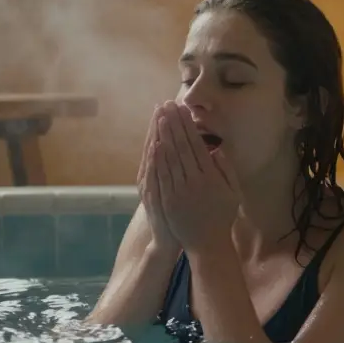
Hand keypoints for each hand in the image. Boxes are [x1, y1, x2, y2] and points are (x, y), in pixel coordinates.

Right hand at [137, 105, 176, 251]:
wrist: (169, 239)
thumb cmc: (178, 212)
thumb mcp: (178, 187)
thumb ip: (182, 167)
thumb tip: (192, 147)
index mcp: (161, 172)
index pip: (164, 143)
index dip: (166, 125)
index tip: (170, 106)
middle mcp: (152, 176)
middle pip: (156, 145)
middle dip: (160, 124)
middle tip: (162, 104)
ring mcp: (151, 186)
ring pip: (153, 157)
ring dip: (156, 136)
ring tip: (159, 117)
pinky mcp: (153, 197)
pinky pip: (153, 176)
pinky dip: (154, 161)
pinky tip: (156, 146)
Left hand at [153, 102, 239, 251]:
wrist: (207, 244)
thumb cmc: (222, 217)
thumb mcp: (233, 193)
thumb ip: (226, 170)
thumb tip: (217, 149)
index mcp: (212, 177)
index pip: (197, 145)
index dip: (188, 126)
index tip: (182, 109)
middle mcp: (196, 181)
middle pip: (182, 147)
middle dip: (174, 124)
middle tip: (168, 105)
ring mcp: (180, 190)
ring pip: (171, 157)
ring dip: (165, 135)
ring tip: (160, 116)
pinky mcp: (169, 199)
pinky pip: (163, 175)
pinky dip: (159, 158)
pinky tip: (155, 143)